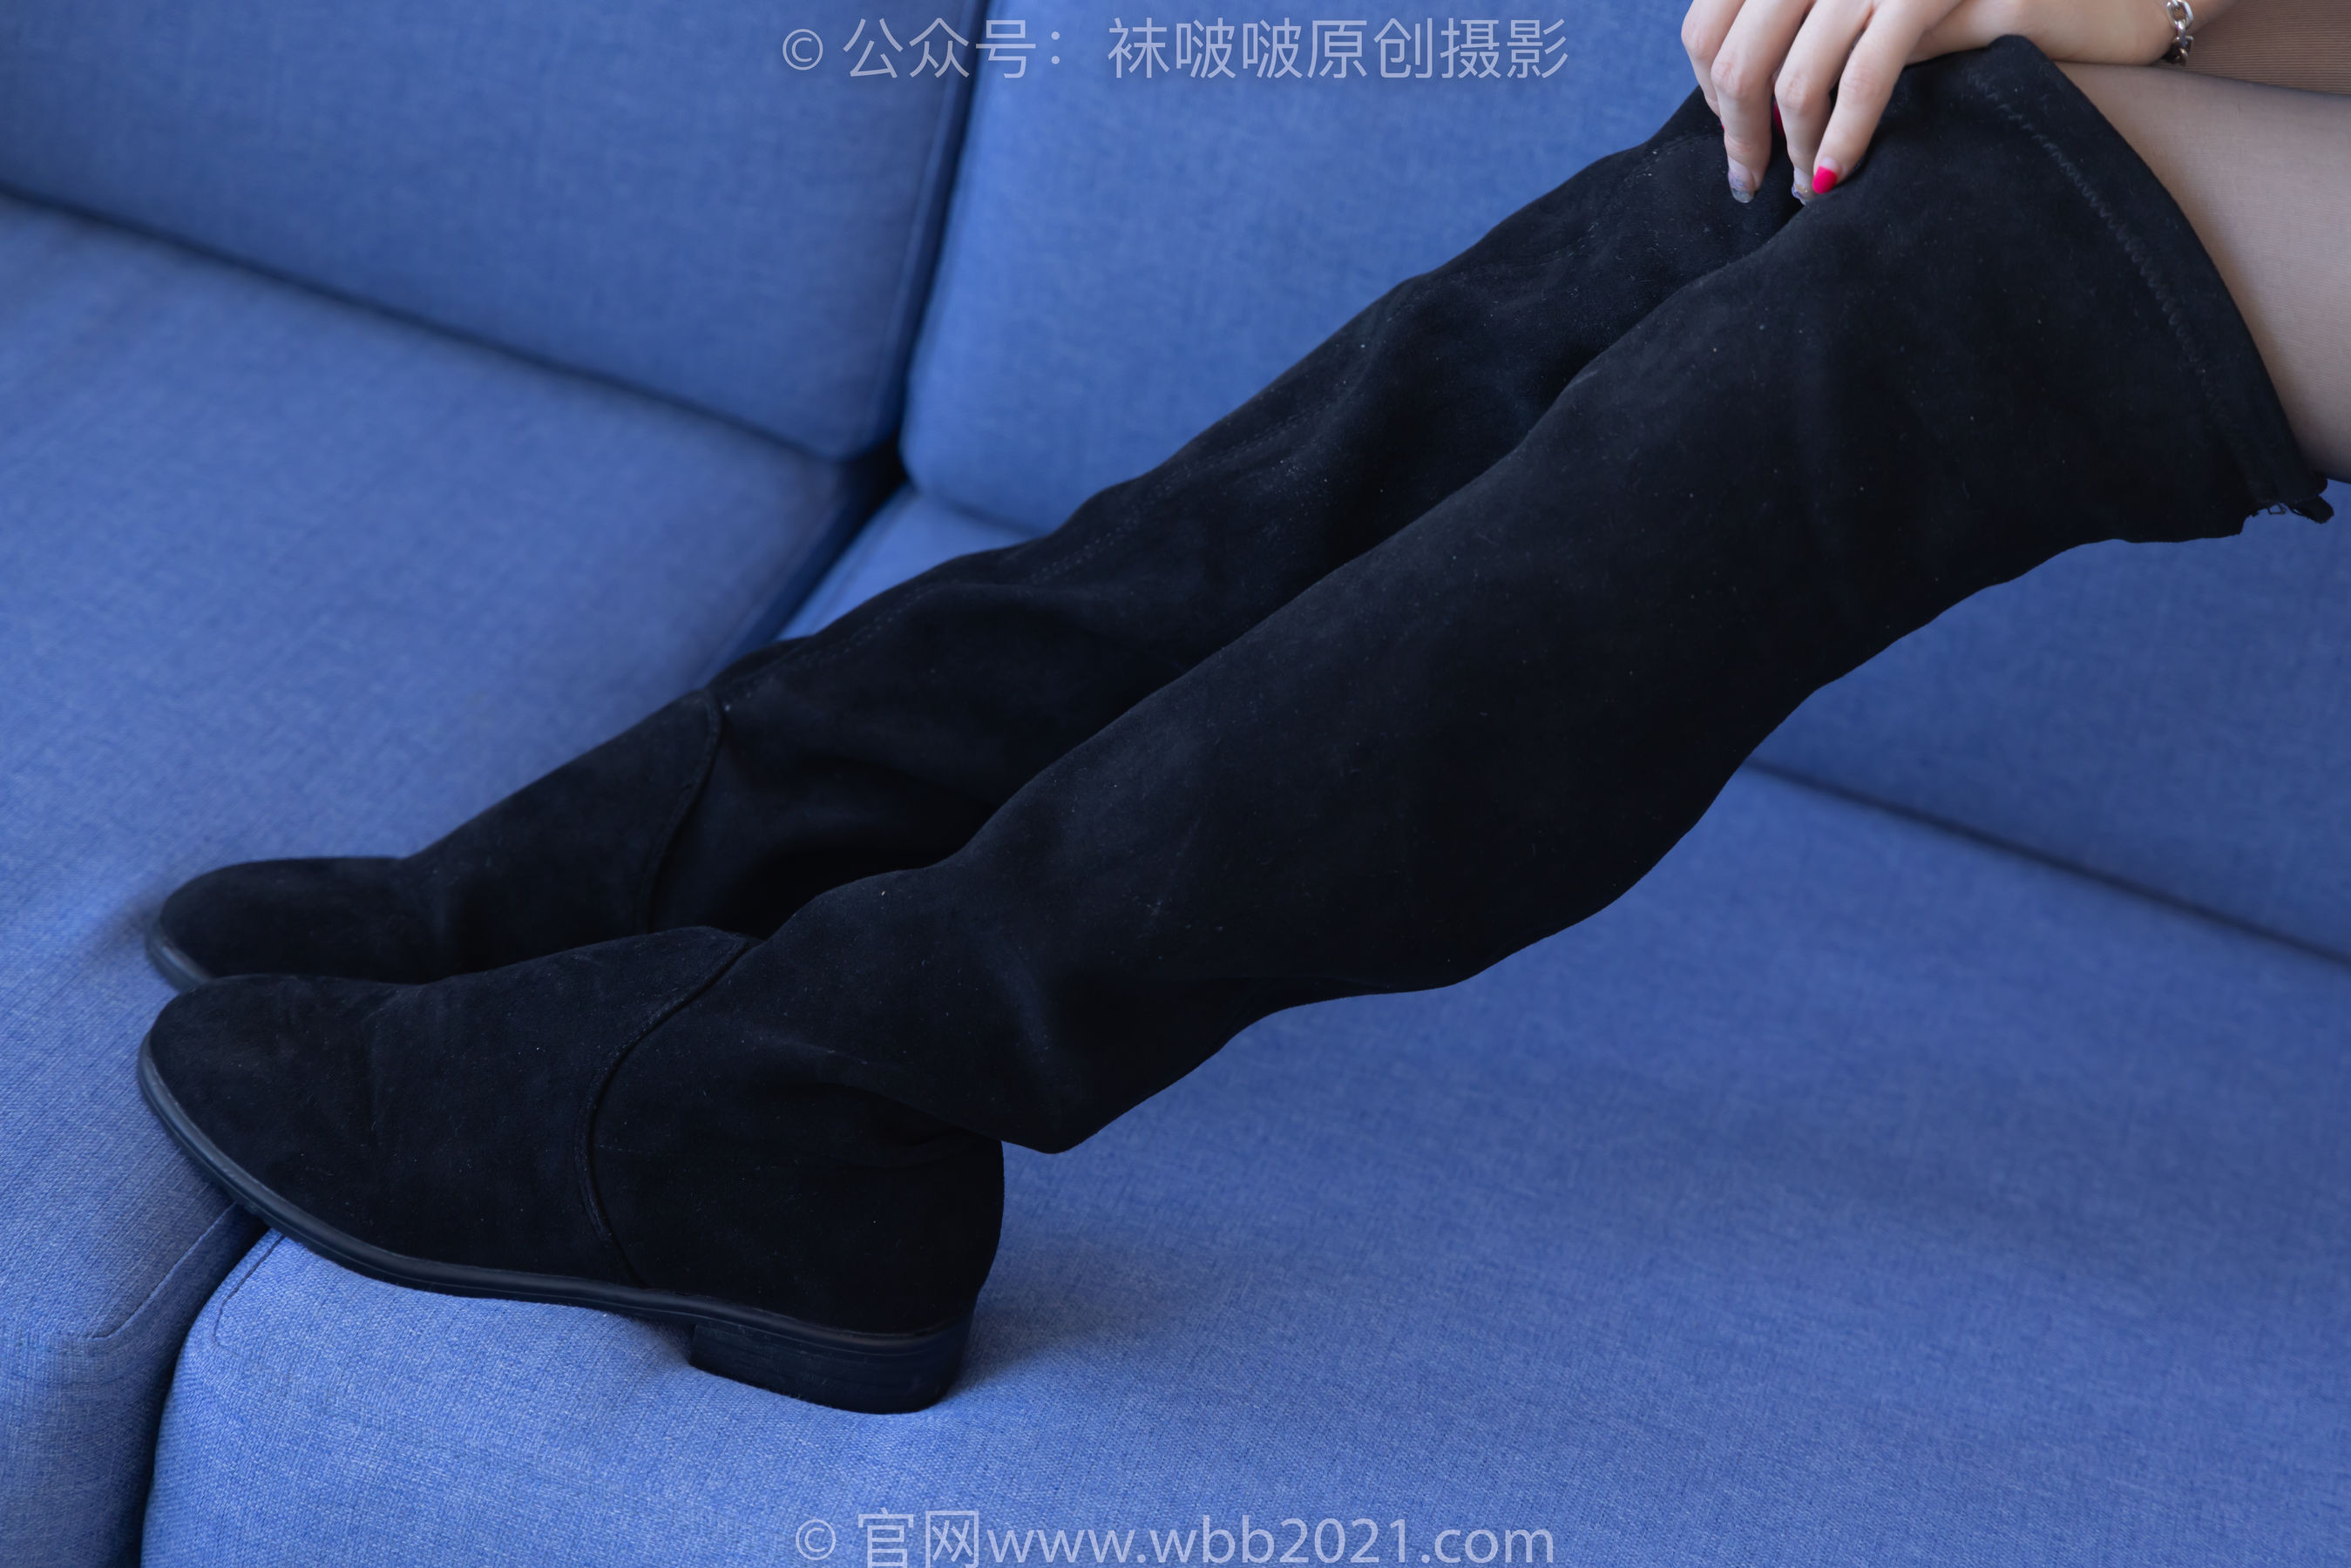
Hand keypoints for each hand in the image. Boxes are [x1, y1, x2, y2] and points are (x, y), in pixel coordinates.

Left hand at [1681, 0, 2217, 201]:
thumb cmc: (1992, 10)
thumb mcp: (1886, 12)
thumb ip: (1818, 33)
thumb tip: (1741, 103)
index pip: (1711, 17)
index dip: (1709, 88)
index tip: (1735, 138)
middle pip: (1741, 51)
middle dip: (1738, 131)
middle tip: (1749, 181)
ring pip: (1796, 72)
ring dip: (1790, 148)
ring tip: (1805, 187)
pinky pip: (1867, 74)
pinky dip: (1843, 136)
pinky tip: (1839, 174)